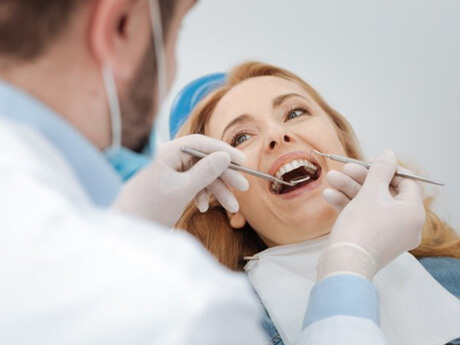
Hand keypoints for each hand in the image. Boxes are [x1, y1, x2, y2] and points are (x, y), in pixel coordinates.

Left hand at [113, 134, 248, 226]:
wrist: (128, 230)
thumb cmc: (150, 208)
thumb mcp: (182, 190)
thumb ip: (205, 172)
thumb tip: (224, 156)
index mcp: (167, 152)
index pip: (200, 143)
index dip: (223, 151)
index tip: (243, 161)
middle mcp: (168, 158)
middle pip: (203, 160)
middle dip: (223, 176)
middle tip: (243, 187)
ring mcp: (169, 172)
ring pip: (200, 175)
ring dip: (216, 190)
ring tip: (232, 208)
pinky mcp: (169, 185)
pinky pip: (191, 185)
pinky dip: (201, 195)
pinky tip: (202, 208)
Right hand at [317, 150, 425, 280]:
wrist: (345, 263)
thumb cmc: (361, 227)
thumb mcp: (370, 192)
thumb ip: (380, 170)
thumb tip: (389, 154)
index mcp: (413, 213)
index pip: (406, 182)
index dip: (387, 169)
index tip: (368, 163)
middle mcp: (406, 225)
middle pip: (385, 192)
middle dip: (360, 178)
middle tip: (344, 169)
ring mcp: (389, 235)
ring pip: (371, 205)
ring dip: (350, 190)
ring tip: (331, 179)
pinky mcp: (372, 242)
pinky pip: (364, 218)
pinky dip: (349, 206)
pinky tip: (329, 195)